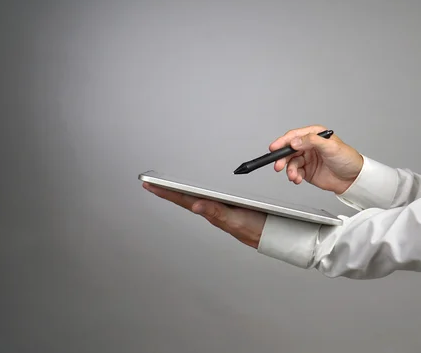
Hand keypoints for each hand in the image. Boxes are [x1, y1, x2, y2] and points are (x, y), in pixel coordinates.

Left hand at [142, 183, 266, 248]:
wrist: (271, 235)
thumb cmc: (254, 229)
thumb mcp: (234, 219)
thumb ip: (216, 212)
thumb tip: (195, 205)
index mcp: (210, 212)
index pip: (183, 199)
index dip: (166, 192)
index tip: (149, 185)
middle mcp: (212, 210)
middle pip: (184, 198)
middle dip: (167, 191)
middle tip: (150, 184)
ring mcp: (219, 209)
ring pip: (194, 199)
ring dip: (178, 193)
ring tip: (164, 187)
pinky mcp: (227, 207)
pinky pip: (206, 198)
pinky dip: (195, 194)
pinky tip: (192, 193)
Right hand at [270, 125, 362, 194]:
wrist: (353, 178)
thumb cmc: (347, 159)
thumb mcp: (331, 147)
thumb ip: (312, 141)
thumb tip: (295, 141)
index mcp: (314, 135)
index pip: (294, 136)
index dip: (283, 142)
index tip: (274, 148)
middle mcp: (309, 146)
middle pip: (289, 150)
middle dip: (282, 158)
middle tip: (279, 166)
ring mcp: (307, 158)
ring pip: (291, 163)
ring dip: (290, 170)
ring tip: (294, 176)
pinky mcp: (307, 171)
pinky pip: (295, 172)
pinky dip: (294, 176)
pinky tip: (297, 179)